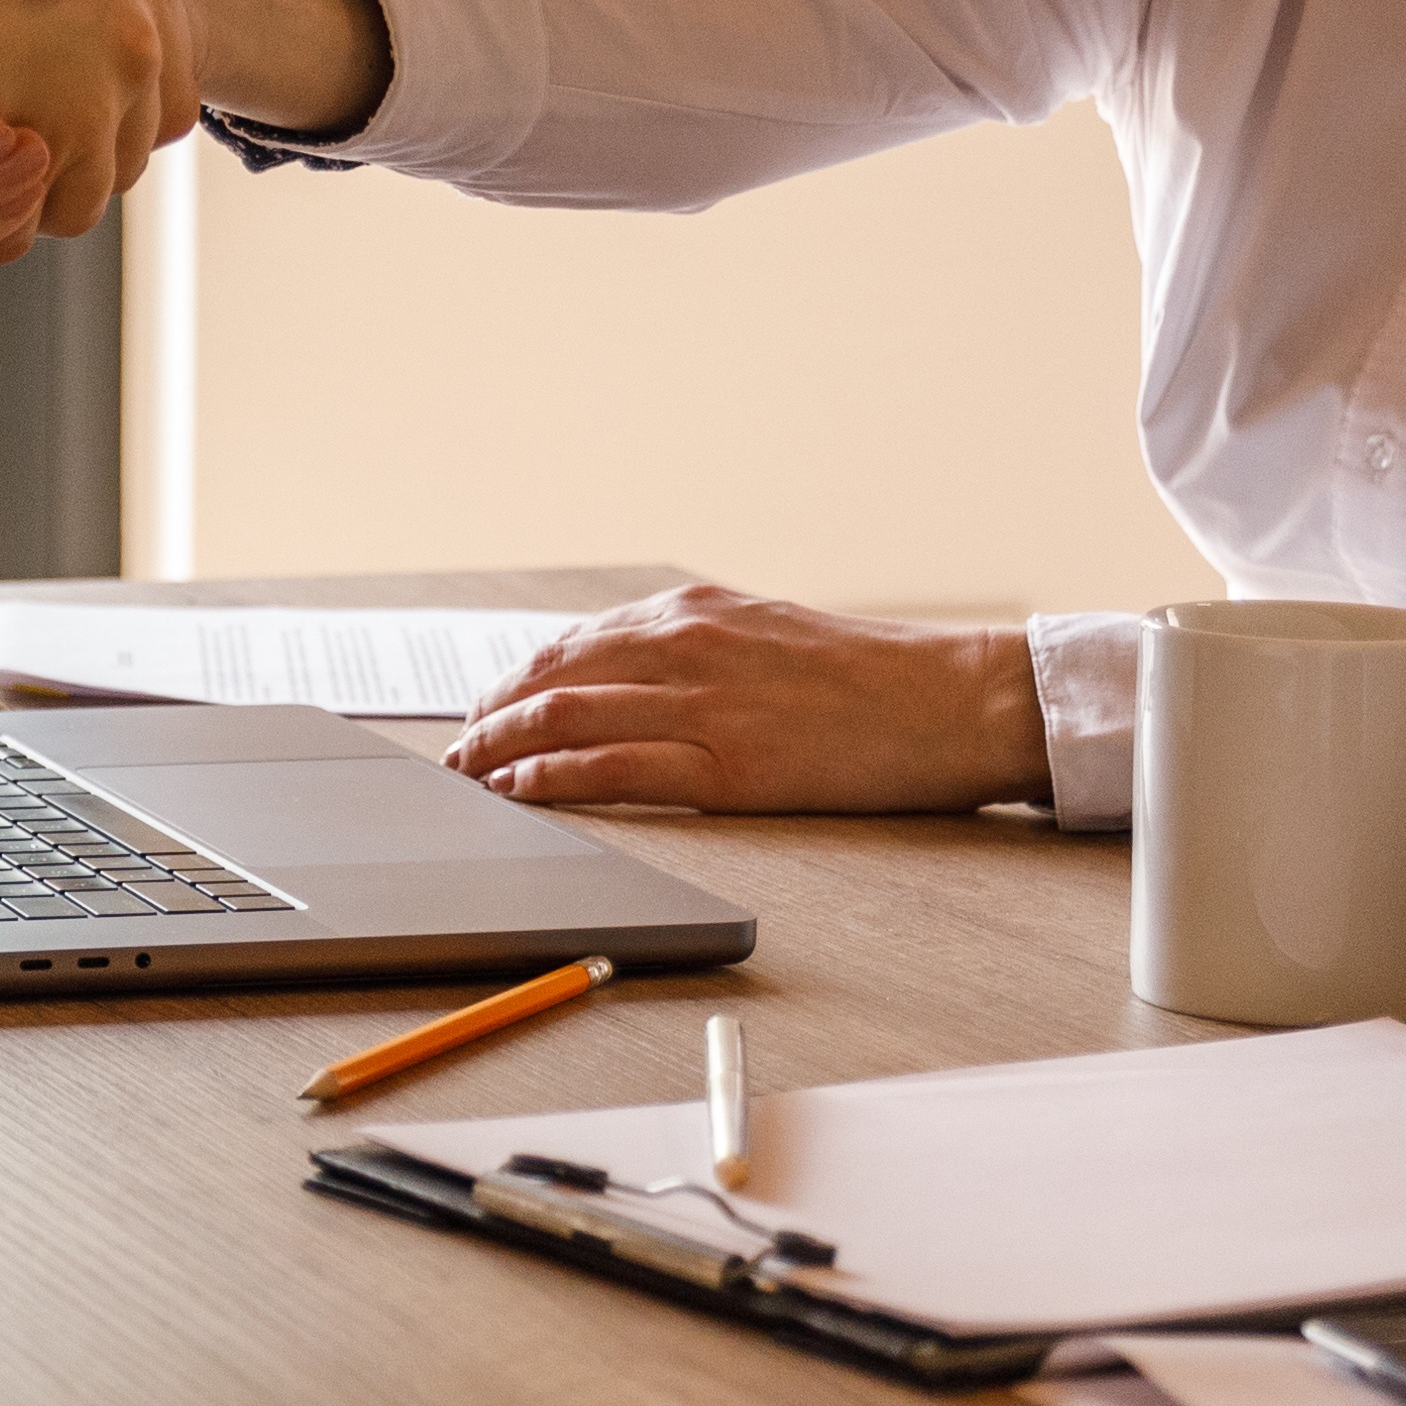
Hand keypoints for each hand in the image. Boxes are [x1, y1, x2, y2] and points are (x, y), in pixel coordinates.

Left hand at [438, 582, 1056, 812]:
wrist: (949, 702)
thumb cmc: (864, 677)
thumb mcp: (761, 634)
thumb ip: (689, 647)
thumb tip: (617, 673)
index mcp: (689, 612)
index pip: (566, 646)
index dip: (510, 685)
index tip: (480, 714)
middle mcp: (683, 645)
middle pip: (547, 679)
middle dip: (487, 719)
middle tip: (456, 756)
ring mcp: (702, 704)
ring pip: (564, 720)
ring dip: (499, 751)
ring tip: (469, 779)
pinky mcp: (727, 766)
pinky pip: (611, 769)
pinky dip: (551, 780)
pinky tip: (518, 793)